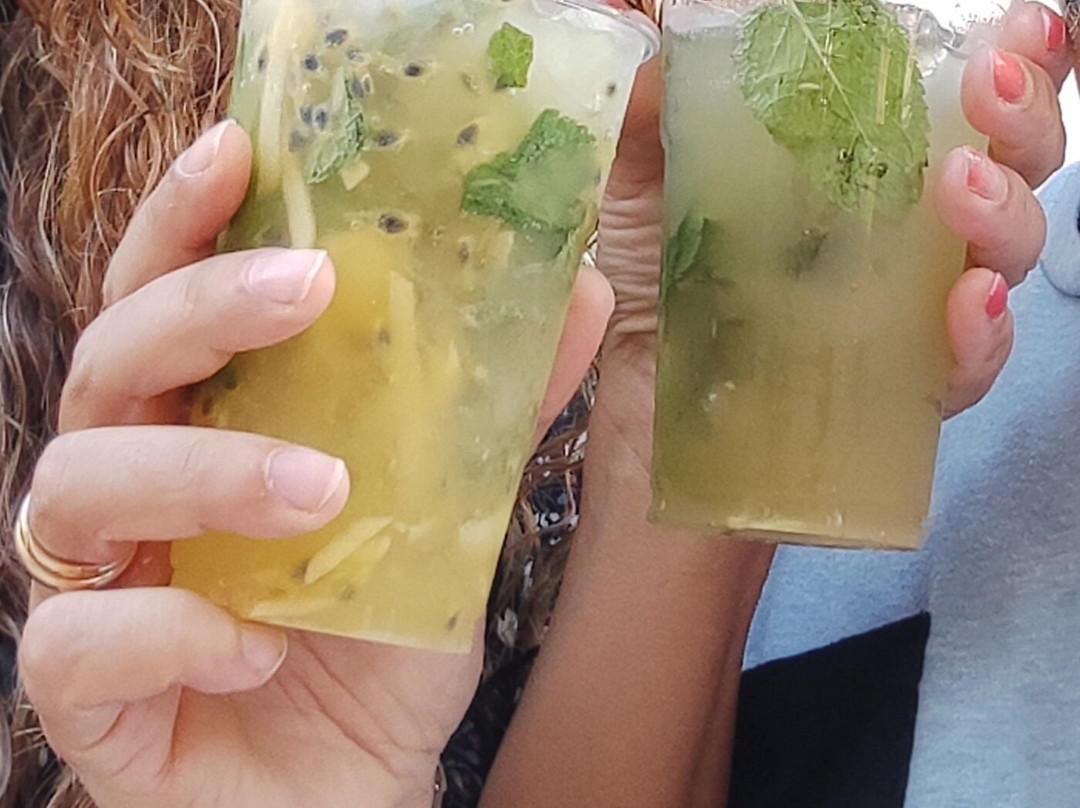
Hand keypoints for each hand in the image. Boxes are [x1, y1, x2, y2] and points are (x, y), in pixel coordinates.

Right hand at [17, 122, 612, 807]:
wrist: (355, 785)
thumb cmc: (380, 640)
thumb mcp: (451, 512)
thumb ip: (495, 406)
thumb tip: (577, 291)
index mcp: (202, 424)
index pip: (164, 296)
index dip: (183, 219)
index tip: (236, 150)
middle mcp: (134, 486)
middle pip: (108, 363)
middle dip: (196, 311)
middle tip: (305, 288)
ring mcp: (97, 583)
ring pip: (79, 488)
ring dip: (204, 473)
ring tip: (321, 491)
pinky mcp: (85, 688)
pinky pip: (77, 641)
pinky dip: (169, 631)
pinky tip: (257, 644)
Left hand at [482, 8, 1072, 806]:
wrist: (645, 417)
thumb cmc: (653, 289)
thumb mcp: (640, 185)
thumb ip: (650, 108)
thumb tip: (641, 21)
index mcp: (859, 167)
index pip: (960, 101)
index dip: (1014, 60)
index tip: (1016, 25)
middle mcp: (904, 232)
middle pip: (1014, 164)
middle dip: (1024, 115)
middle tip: (995, 78)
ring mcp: (909, 313)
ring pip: (1010, 256)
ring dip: (1006, 213)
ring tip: (958, 185)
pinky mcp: (899, 392)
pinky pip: (964, 366)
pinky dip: (978, 337)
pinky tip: (964, 304)